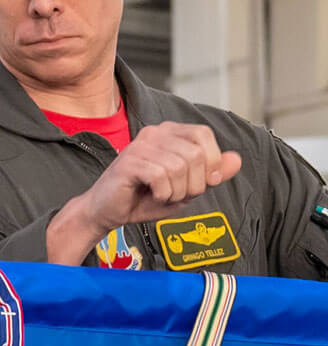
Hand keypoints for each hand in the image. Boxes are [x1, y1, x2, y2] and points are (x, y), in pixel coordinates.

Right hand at [46, 122, 241, 264]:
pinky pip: (161, 176)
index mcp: (169, 133)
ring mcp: (140, 146)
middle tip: (179, 193)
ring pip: (180, 166)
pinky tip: (153, 195)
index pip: (204, 135)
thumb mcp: (187, 187)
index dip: (212, 161)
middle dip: (195, 183)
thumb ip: (212, 174)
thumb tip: (236, 160)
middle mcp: (154, 133)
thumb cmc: (144, 198)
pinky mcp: (129, 162)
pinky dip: (163, 193)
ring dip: (178, 191)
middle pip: (196, 153)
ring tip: (164, 195)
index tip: (204, 181)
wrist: (109, 211)